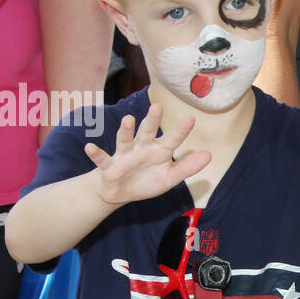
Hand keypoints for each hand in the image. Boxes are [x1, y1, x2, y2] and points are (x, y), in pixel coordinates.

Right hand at [84, 104, 209, 206]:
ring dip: (126, 130)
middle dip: (152, 120)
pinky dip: (95, 153)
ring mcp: (125, 155)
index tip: (191, 118)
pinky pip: (102, 158)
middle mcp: (142, 147)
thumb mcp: (170, 178)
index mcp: (159, 150)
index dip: (181, 130)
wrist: (120, 191)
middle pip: (148, 131)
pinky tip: (90, 147)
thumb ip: (187, 167)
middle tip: (158, 107)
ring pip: (125, 140)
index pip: (172, 139)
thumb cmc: (147, 180)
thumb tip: (209, 155)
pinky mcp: (109, 166)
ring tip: (128, 120)